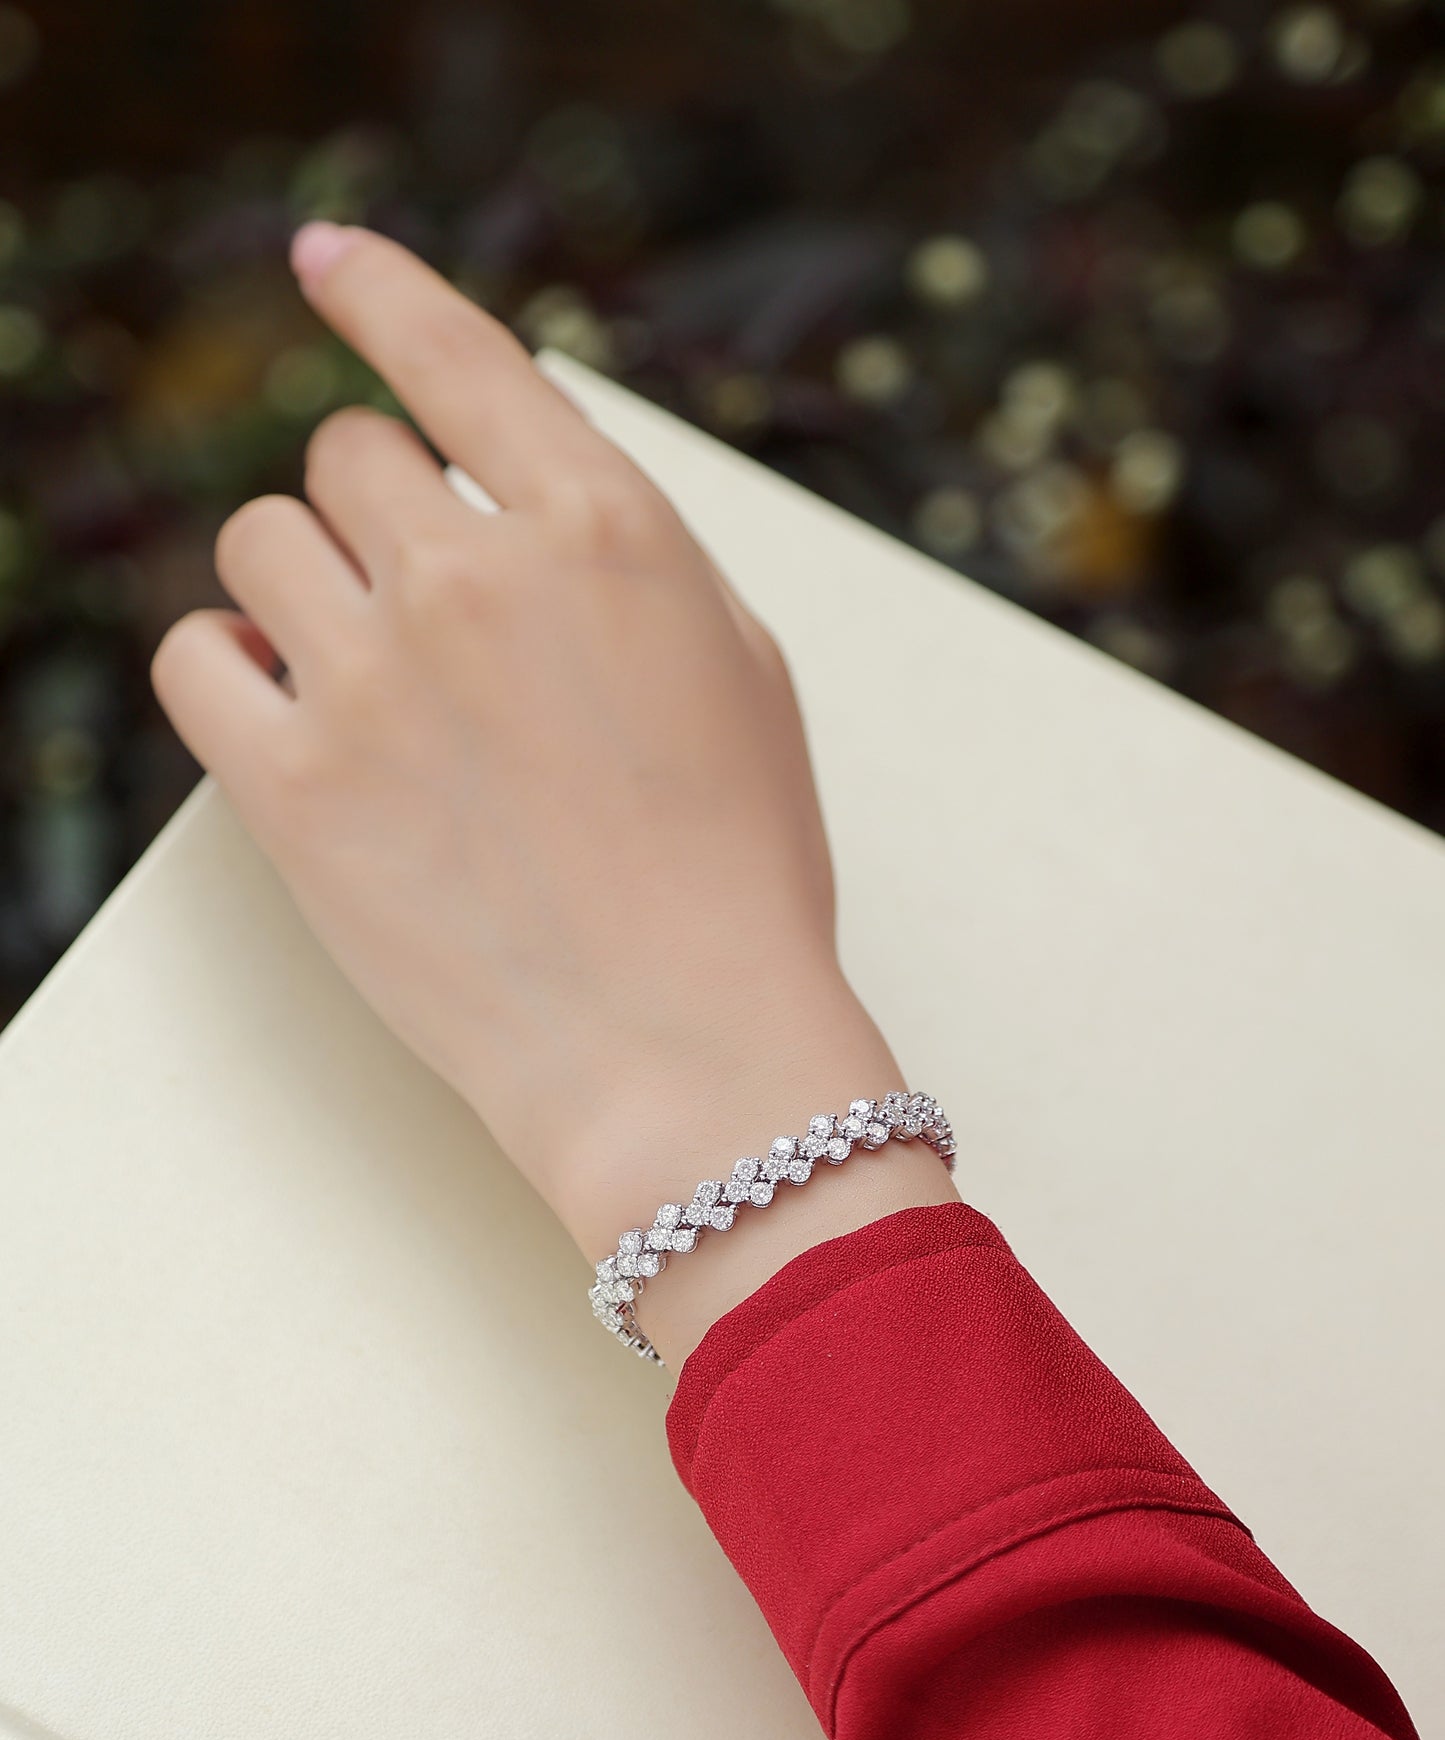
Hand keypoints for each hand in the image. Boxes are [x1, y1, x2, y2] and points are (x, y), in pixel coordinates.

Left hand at [153, 225, 956, 1361]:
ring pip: (258, 542)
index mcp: (606, 529)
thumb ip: (619, 552)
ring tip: (364, 678)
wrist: (687, 1053)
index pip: (457, 357)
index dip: (382, 292)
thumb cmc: (737, 868)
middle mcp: (477, 577)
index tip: (328, 261)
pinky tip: (285, 711)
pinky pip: (194, 659)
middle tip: (416, 611)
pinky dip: (228, 669)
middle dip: (373, 517)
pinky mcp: (293, 791)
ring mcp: (375, 680)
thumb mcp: (735, 666)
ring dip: (300, 589)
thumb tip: (503, 492)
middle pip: (341, 456)